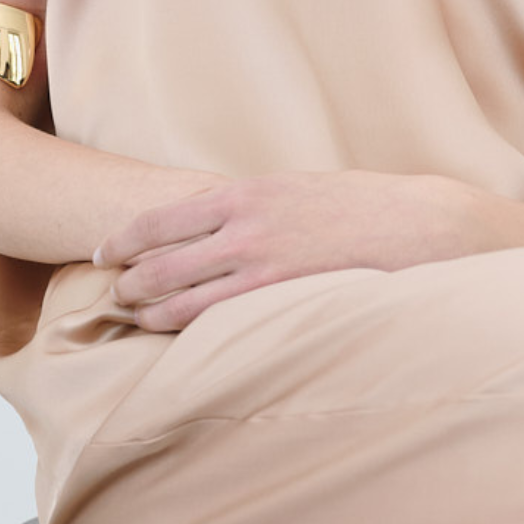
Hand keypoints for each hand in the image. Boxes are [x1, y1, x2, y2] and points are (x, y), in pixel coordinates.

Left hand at [95, 170, 470, 331]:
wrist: (418, 227)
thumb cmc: (364, 206)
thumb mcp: (299, 187)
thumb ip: (254, 205)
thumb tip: (218, 220)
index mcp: (246, 193)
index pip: (159, 219)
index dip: (122, 240)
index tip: (105, 252)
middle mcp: (243, 229)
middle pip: (157, 263)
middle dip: (127, 281)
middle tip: (115, 294)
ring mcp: (260, 269)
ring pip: (177, 301)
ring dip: (148, 313)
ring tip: (136, 320)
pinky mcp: (280, 301)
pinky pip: (216, 322)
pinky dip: (187, 330)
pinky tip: (177, 336)